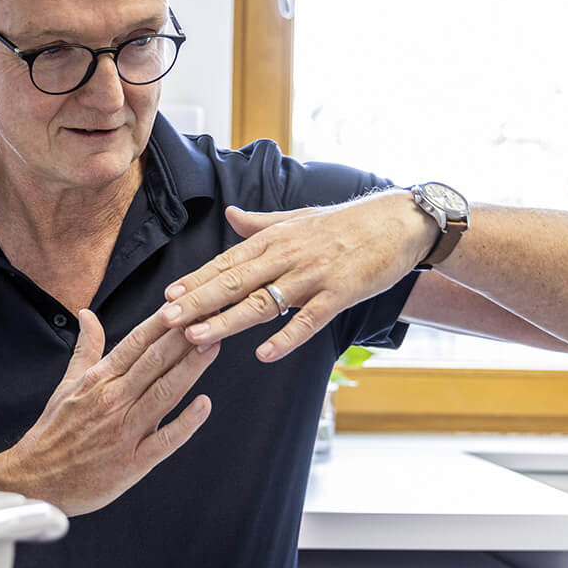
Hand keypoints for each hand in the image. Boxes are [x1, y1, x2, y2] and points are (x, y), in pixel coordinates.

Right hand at [0, 306, 218, 516]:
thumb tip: (88, 315)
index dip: (162, 322)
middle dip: (184, 338)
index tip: (185, 304)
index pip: (136, 343)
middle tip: (210, 317)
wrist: (35, 479)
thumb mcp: (66, 384)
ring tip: (212, 346)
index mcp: (98, 380)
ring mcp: (124, 431)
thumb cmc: (53, 432)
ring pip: (164, 394)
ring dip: (190, 368)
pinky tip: (204, 404)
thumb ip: (86, 349)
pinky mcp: (133, 462)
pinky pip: (165, 440)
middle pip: (155, 362)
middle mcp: (113, 400)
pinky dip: (186, 423)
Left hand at [158, 192, 434, 361]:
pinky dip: (286, 337)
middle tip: (166, 320)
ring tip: (198, 338)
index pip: (227, 261)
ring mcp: (314, 274)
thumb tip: (229, 214)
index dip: (197, 280)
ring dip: (228, 321)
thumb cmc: (349, 223)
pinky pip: (309, 319)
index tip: (168, 297)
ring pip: (263, 301)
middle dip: (198, 302)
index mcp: (276, 238)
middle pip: (235, 281)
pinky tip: (264, 354)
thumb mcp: (300, 216)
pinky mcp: (340, 292)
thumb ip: (261, 222)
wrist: (400, 221)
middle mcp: (289, 254)